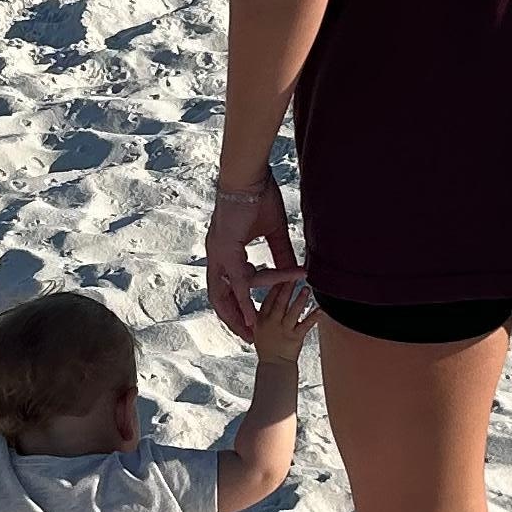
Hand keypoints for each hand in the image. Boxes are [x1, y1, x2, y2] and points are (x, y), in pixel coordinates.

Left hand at [205, 176, 299, 342]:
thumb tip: (295, 271)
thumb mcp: (274, 231)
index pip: (227, 283)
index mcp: (224, 249)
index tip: (253, 319)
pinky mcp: (226, 249)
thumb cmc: (259, 195)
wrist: (250, 175)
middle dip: (231, 318)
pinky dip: (244, 300)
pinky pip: (237, 281)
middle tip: (247, 335)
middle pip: (218, 295)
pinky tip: (253, 316)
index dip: (238, 302)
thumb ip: (281, 253)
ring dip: (237, 315)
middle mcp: (217, 254)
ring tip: (251, 333)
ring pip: (224, 293)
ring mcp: (218, 252)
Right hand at [248, 271, 318, 362]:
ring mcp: (284, 330)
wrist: (274, 365)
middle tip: (293, 277)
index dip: (275, 287)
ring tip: (306, 289)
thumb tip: (269, 297)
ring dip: (300, 300)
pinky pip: (306, 325)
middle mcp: (272, 323)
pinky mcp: (296, 337)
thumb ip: (262, 314)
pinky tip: (321, 309)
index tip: (282, 276)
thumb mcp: (258, 329)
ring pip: (292, 312)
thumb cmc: (267, 347)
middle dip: (287, 288)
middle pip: (280, 303)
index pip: (268, 300)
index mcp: (261, 320)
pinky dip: (314, 317)